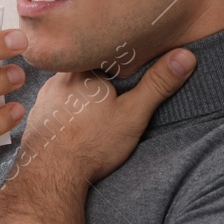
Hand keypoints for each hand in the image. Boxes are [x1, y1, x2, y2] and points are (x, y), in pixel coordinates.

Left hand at [9, 48, 196, 192]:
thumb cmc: (92, 144)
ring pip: (69, 84)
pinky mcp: (38, 115)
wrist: (50, 175)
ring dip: (82, 92)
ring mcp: (45, 96)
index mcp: (84, 68)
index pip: (104, 49)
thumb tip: (186, 56)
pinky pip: (56, 103)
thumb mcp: (133, 113)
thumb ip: (158, 84)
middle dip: (101, 75)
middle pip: (86, 66)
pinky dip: (67, 108)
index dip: (120, 56)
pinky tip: (77, 122)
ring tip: (97, 107)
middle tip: (115, 90)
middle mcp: (59, 76)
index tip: (131, 64)